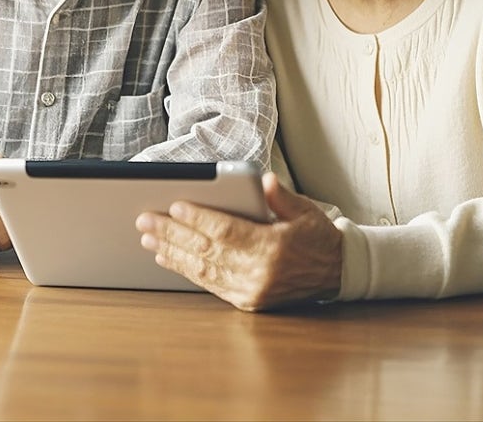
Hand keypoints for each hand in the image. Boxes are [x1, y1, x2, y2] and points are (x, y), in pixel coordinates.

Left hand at [135, 172, 341, 310]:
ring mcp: (252, 291)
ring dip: (172, 252)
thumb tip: (264, 180)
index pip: (227, 231)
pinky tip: (168, 257)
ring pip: (203, 270)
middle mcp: (260, 273)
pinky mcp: (248, 301)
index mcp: (274, 247)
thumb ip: (280, 196)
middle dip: (173, 234)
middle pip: (207, 250)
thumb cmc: (317, 236)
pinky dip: (186, 270)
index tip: (174, 205)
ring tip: (149, 237)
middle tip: (146, 220)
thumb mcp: (305, 210)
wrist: (337, 273)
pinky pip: (210, 284)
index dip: (198, 218)